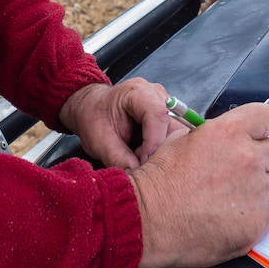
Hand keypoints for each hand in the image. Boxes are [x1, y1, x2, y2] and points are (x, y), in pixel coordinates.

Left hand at [57, 79, 184, 169]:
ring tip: (139, 158)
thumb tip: (136, 175)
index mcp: (137, 92)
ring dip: (161, 151)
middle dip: (160, 150)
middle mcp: (156, 94)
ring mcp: (164, 104)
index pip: (158, 115)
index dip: (154, 142)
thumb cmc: (93, 119)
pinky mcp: (167, 117)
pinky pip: (173, 137)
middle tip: (140, 164)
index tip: (142, 162)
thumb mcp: (100, 141)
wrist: (91, 109)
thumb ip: (118, 158)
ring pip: (177, 133)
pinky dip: (161, 150)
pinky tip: (144, 155)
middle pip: (173, 125)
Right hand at [128, 102, 268, 267]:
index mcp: (230, 132)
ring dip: (257, 188)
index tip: (254, 136)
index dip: (260, 127)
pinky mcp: (257, 222)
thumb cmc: (160, 181)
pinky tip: (227, 218)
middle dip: (259, 159)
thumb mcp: (181, 139)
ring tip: (228, 198)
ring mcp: (256, 192)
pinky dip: (251, 216)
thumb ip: (214, 135)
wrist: (148, 219)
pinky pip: (266, 214)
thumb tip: (228, 139)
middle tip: (236, 172)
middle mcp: (248, 158)